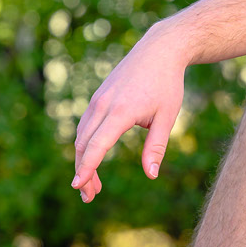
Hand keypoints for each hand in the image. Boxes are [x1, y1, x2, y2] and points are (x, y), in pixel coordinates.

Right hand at [71, 32, 187, 202]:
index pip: (97, 145)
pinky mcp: (98, 97)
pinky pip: (85, 125)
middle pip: (83, 144)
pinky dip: (85, 145)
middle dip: (83, 172)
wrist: (159, 50)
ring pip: (81, 135)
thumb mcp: (167, 116)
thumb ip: (156, 146)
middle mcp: (104, 105)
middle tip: (89, 197)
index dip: (87, 168)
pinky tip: (93, 158)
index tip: (78, 186)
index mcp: (121, 112)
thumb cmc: (167, 84)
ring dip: (83, 161)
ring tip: (93, 185)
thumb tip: (151, 175)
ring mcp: (98, 99)